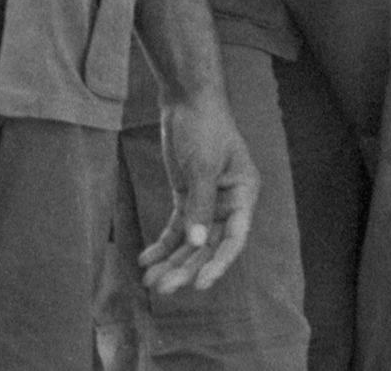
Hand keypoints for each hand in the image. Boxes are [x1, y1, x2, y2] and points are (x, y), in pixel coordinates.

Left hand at [139, 84, 257, 294]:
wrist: (188, 103)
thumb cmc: (205, 129)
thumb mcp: (202, 166)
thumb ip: (199, 206)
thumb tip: (196, 243)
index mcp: (244, 193)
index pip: (236, 236)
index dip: (220, 262)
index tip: (200, 284)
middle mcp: (229, 202)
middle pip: (210, 244)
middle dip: (187, 267)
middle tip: (164, 288)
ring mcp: (207, 201)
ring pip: (191, 241)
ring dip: (173, 261)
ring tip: (151, 281)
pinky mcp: (188, 197)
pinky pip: (176, 229)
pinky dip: (163, 245)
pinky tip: (146, 259)